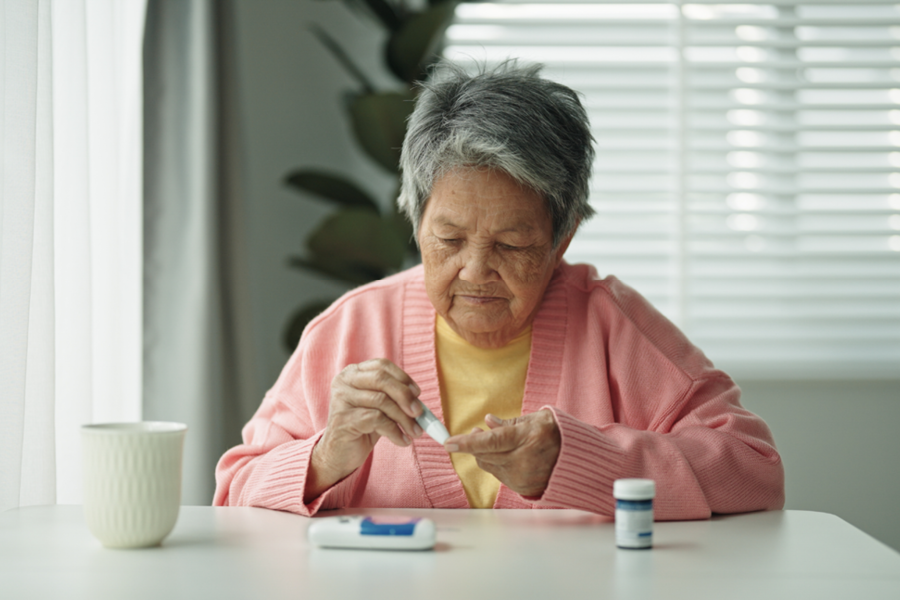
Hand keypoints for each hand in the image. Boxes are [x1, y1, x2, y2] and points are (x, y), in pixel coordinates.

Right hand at [306, 359, 423, 498]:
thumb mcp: (380, 409)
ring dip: (404, 418)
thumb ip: (396, 400)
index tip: (417, 393)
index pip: (382, 366)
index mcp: (353, 373)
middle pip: (381, 379)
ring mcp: (341, 399)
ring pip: (381, 401)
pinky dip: (395, 431)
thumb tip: (421, 404)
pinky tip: (402, 441)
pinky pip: (376, 420)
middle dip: (405, 396)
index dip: (402, 377)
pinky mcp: (343, 419)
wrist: (339, 454)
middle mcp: (344, 381)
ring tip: (415, 432)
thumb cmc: (362, 428)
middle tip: (419, 413)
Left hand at [444, 410, 560, 497]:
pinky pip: (499, 475)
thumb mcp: (536, 419)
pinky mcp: (523, 488)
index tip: (449, 442)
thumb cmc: (558, 434)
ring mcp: (523, 477)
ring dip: (486, 454)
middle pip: (486, 455)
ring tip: (493, 443)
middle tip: (474, 433)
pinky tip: (506, 456)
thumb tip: (487, 422)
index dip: (467, 443)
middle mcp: (524, 460)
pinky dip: (497, 464)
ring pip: (490, 466)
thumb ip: (509, 424)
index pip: (490, 442)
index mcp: (528, 438)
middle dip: (474, 445)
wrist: (578, 460)